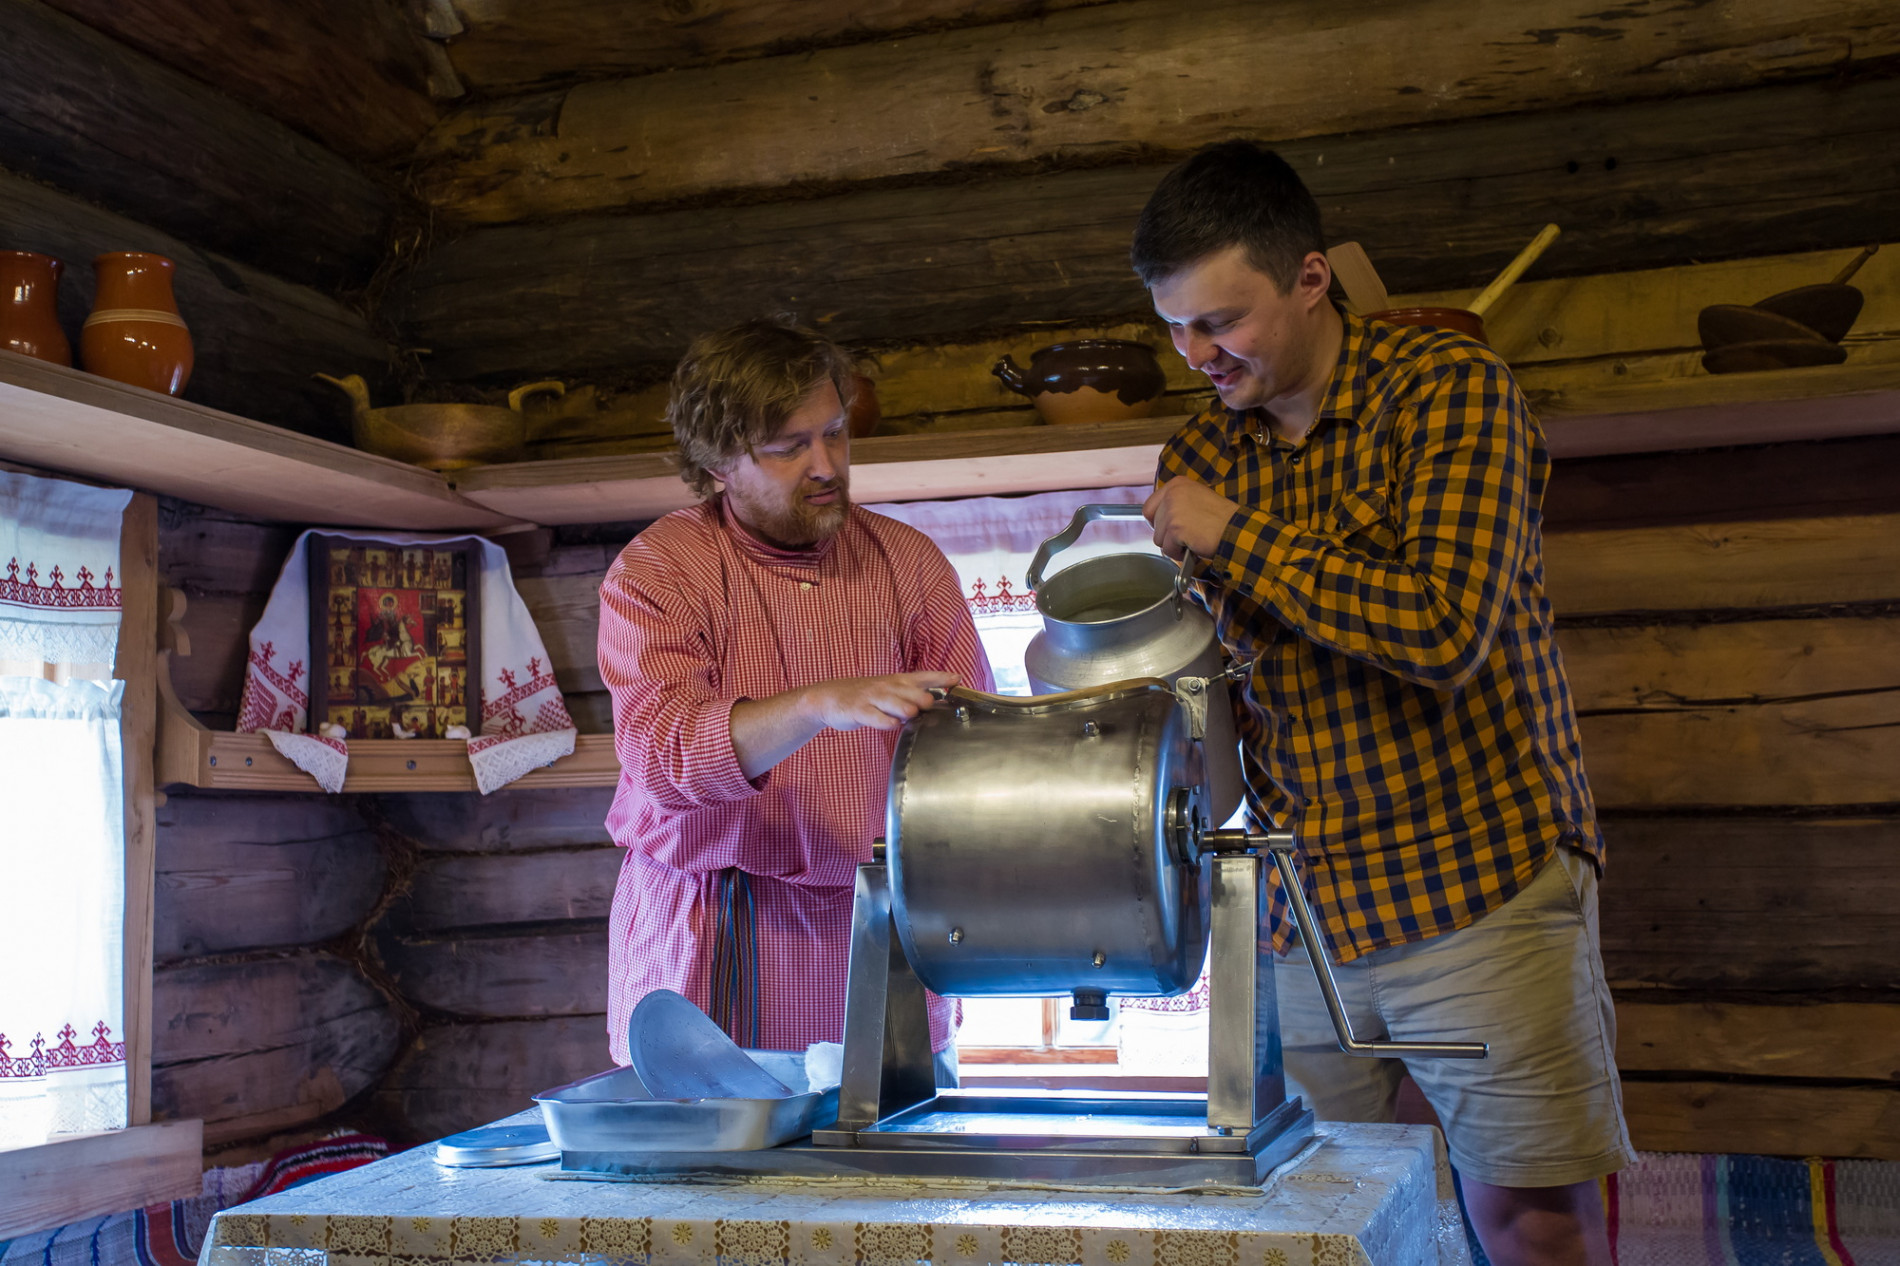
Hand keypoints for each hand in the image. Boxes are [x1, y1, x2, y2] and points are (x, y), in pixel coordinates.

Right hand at [800, 671, 960, 732]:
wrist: (829, 697)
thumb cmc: (865, 695)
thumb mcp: (889, 688)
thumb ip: (911, 695)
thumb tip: (935, 702)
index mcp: (897, 680)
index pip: (924, 676)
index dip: (942, 678)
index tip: (958, 679)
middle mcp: (888, 686)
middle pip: (914, 692)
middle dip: (925, 700)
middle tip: (929, 706)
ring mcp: (873, 698)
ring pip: (898, 704)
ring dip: (908, 711)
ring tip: (911, 716)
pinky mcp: (859, 711)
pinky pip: (877, 718)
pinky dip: (887, 723)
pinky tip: (892, 725)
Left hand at [1143, 477, 1240, 559]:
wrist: (1237, 530)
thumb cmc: (1221, 519)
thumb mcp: (1197, 499)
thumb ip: (1177, 504)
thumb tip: (1160, 520)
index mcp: (1177, 484)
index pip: (1150, 506)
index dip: (1158, 522)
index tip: (1169, 528)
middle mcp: (1173, 494)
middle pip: (1154, 524)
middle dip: (1168, 535)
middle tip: (1187, 536)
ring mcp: (1173, 511)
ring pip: (1159, 539)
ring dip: (1174, 545)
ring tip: (1193, 541)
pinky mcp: (1176, 528)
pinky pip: (1168, 549)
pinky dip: (1180, 554)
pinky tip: (1194, 547)